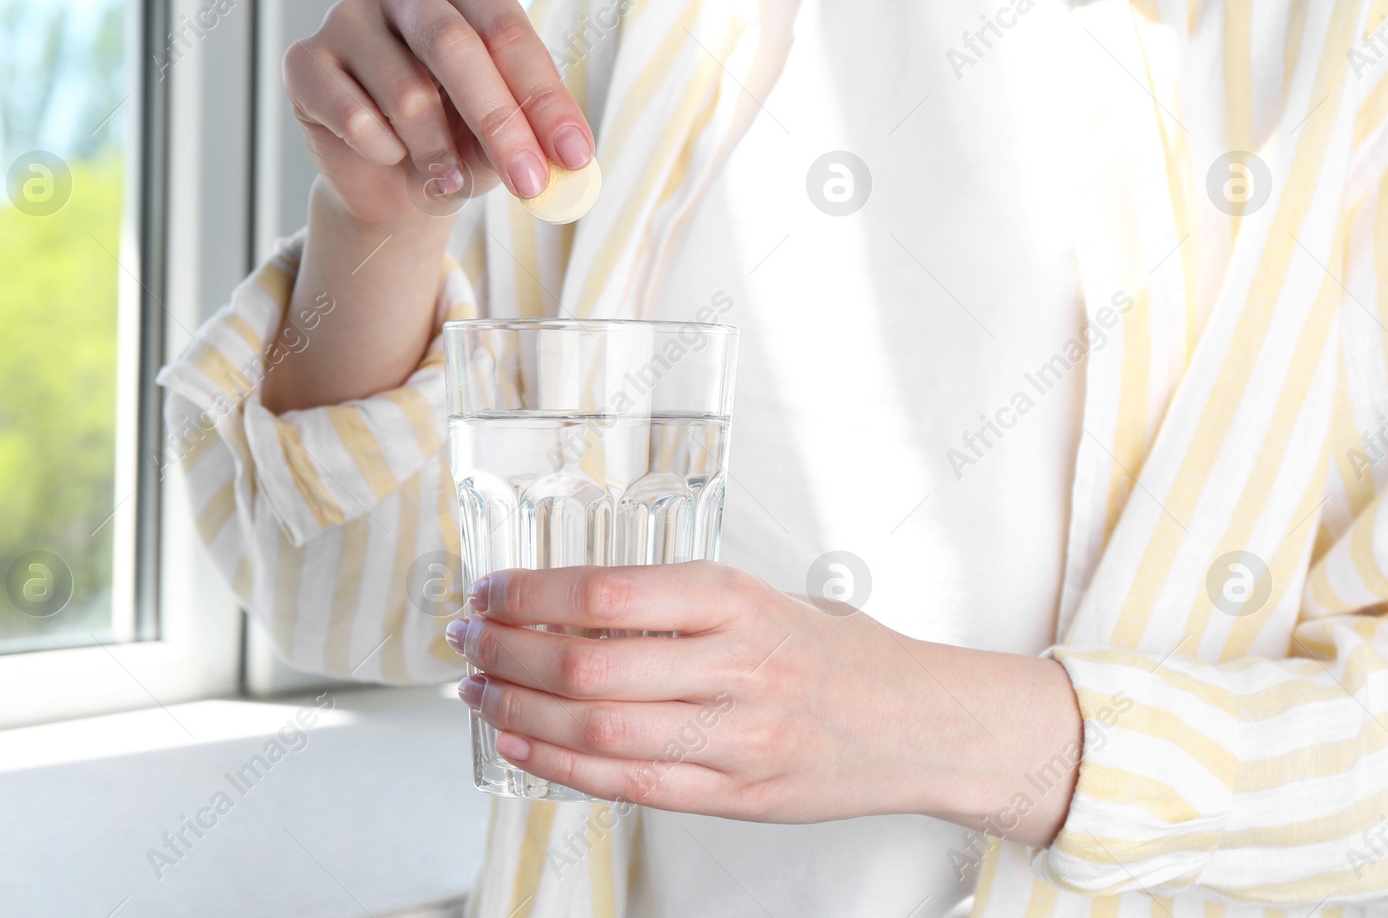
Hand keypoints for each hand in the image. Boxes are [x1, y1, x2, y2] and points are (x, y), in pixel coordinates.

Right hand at [281, 0, 593, 227]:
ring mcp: (347, 16)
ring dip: (437, 154)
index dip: (545, 98)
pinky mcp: (304, 60)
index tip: (574, 156)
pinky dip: (384, 154)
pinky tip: (388, 155)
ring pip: (405, 94)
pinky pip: (354, 118)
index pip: (509, 32)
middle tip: (529, 183)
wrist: (389, 178)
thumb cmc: (459, 140)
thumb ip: (532, 139)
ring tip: (446, 177)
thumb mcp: (505, 137)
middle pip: (454, 46)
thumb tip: (569, 162)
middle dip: (500, 124)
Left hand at [448, 562, 1082, 837]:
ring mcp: (736, 739)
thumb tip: (563, 603)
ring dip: (520, 710)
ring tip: (480, 691)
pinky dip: (559, 764)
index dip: (531, 593)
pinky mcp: (734, 796)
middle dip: (509, 651)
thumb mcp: (762, 600)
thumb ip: (675, 605)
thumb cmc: (836, 653)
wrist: (920, 723)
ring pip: (600, 729)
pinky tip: (520, 743)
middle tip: (468, 638)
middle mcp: (737, 667)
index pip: (609, 591)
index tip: (489, 590)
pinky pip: (628, 785)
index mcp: (740, 601)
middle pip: (591, 663)